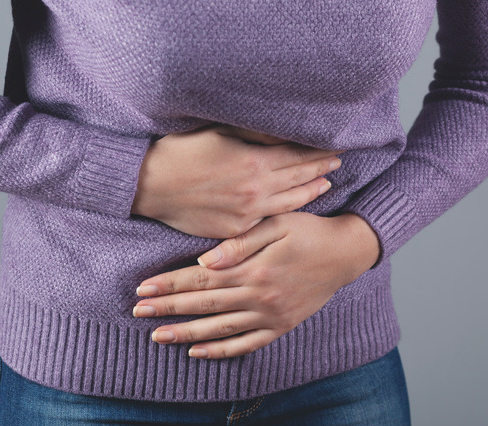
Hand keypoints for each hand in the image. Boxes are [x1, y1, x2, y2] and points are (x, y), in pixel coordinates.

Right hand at [131, 124, 344, 237]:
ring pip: (290, 204)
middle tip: (338, 162)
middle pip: (299, 179)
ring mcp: (247, 214)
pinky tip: (294, 206)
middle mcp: (255, 191)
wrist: (149, 185)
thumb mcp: (218, 132)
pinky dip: (286, 211)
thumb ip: (255, 134)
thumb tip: (284, 133)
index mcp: (253, 162)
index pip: (297, 156)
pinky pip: (268, 221)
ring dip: (311, 192)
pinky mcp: (235, 230)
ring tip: (326, 184)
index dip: (317, 151)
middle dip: (320, 169)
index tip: (334, 146)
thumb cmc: (180, 152)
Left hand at [132, 212, 380, 358]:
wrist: (345, 253)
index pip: (201, 279)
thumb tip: (205, 261)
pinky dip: (220, 351)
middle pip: (203, 305)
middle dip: (167, 309)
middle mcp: (259, 297)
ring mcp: (270, 316)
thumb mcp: (277, 224)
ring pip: (219, 329)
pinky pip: (246, 344)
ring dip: (186, 334)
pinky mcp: (280, 326)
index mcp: (254, 269)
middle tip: (138, 313)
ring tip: (158, 336)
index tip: (142, 289)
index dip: (169, 284)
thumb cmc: (308, 231)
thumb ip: (240, 242)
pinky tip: (197, 353)